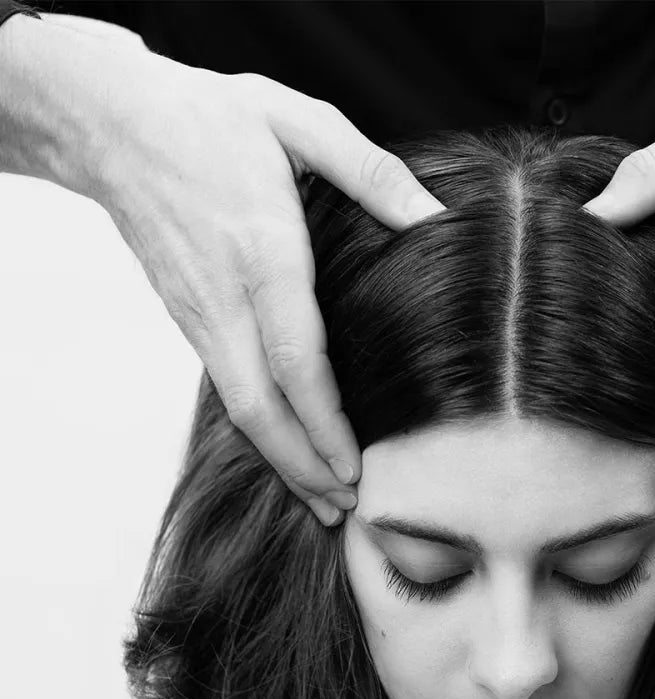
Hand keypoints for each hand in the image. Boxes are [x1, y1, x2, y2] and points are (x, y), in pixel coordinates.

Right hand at [70, 40, 444, 524]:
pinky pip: (228, 390)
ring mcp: (201, 317)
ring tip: (322, 500)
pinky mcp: (190, 321)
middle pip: (262, 409)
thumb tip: (432, 216)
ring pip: (241, 409)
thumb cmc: (208, 120)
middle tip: (344, 511)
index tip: (354, 470)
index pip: (297, 361)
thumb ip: (369, 172)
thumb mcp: (296, 121)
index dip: (325, 425)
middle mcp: (227, 300)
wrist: (112, 124)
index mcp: (263, 255)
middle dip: (304, 469)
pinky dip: (261, 432)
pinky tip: (289, 449)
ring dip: (282, 461)